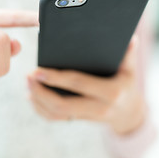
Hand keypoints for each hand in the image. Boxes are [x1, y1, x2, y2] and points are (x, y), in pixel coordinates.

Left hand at [27, 37, 146, 134]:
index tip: (38, 71)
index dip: (56, 78)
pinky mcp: (80, 120)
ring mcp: (89, 117)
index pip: (79, 84)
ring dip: (39, 101)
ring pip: (57, 115)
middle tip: (28, 77)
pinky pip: (57, 120)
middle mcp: (99, 108)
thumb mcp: (131, 70)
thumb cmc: (128, 85)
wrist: (130, 114)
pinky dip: (42, 110)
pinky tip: (33, 98)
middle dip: (41, 92)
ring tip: (27, 85)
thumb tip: (130, 37)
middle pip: (63, 105)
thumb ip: (129, 53)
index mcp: (111, 92)